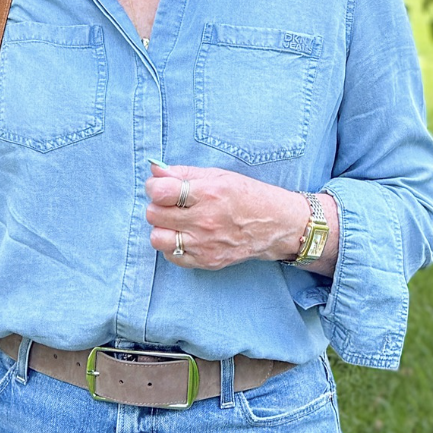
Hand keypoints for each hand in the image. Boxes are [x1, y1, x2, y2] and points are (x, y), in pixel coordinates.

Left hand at [144, 161, 310, 269]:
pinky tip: (185, 236)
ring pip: (158, 239)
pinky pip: (172, 256)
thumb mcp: (218, 175)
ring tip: (175, 222)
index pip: (160, 192)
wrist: (278, 225)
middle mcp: (204, 221)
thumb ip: (183, 173)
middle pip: (154, 215)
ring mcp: (205, 244)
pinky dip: (173, 246)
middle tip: (169, 205)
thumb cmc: (247, 195)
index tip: (160, 187)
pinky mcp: (207, 261)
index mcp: (207, 194)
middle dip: (157, 206)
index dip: (154, 187)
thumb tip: (154, 170)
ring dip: (162, 228)